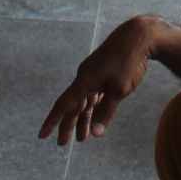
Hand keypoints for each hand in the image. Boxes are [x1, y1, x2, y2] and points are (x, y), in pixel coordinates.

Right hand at [39, 15, 161, 143]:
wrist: (138, 36)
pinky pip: (92, 93)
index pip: (64, 105)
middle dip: (68, 125)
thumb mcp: (119, 91)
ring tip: (82, 138)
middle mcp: (84, 77)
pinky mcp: (101, 72)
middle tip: (63, 144)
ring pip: (84, 100)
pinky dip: (92, 107)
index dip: (52, 121)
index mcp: (85, 81)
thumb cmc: (129, 63)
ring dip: (83, 119)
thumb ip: (106, 112)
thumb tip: (95, 134)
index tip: (42, 135)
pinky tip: (92, 117)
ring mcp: (93, 74)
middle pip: (72, 105)